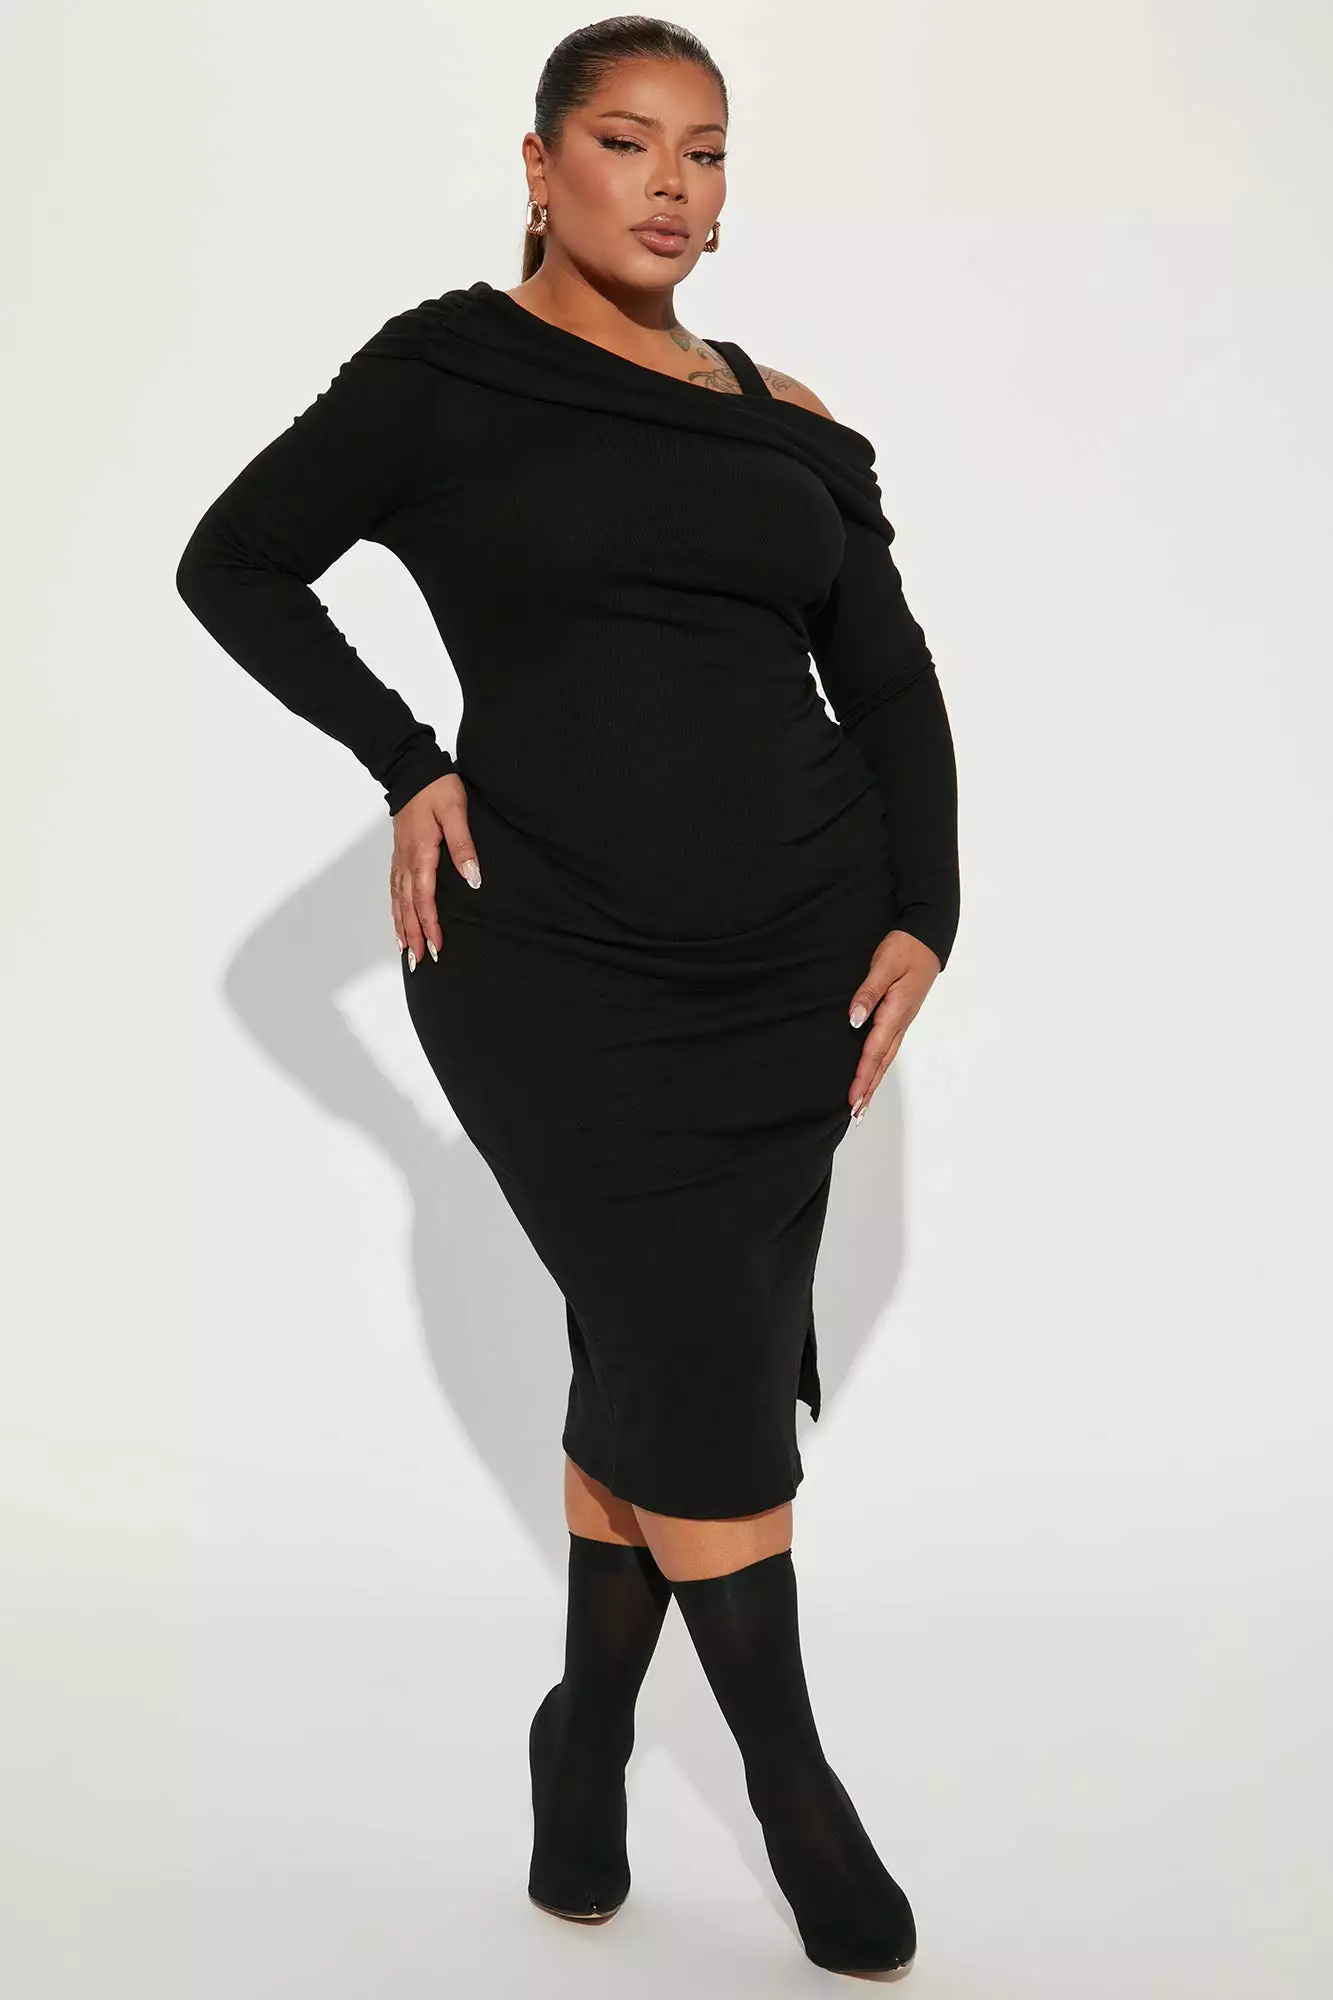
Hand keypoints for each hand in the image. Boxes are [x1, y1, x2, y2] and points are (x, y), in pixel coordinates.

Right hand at [390, 771, 480, 969]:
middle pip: (408, 906)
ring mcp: (400, 857)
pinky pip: (394, 888)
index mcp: (422, 853)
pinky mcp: (399, 853)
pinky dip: (394, 908)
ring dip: (401, 926)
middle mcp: (406, 860)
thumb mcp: (456, 812)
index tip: (438, 947)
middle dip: (414, 935)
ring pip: (398, 900)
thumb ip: (464, 846)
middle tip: (420, 962)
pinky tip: (397, 919)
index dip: (431, 925)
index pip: (425, 899)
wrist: (411, 768)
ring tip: (406, 951)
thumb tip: (473, 879)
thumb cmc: (436, 787)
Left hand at [845, 928, 940, 1121]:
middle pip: (882, 1062)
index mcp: (895, 1012)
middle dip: (869, 1089)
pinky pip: (888, 1045)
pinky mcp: (901, 1013)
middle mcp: (900, 1021)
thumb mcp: (884, 965)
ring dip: (874, 1080)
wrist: (928, 936)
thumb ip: (868, 992)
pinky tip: (873, 1070)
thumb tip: (854, 1019)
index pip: (874, 1052)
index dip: (862, 1077)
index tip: (853, 1099)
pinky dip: (879, 1063)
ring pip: (886, 1056)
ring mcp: (902, 1019)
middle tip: (856, 1114)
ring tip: (863, 1102)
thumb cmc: (905, 947)